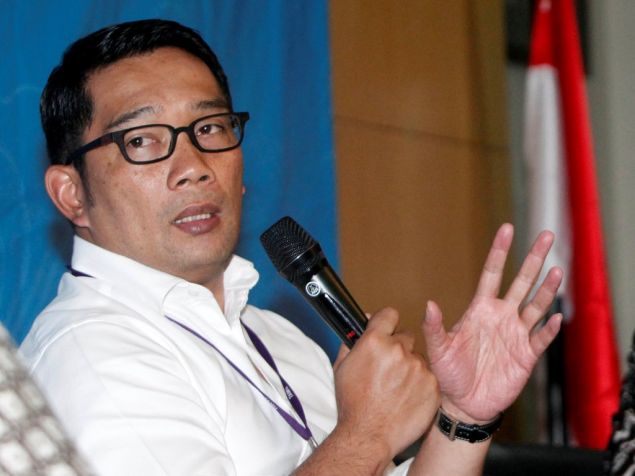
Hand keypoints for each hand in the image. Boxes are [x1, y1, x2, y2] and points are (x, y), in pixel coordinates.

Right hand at [334, 308, 439, 458]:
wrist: (368, 436)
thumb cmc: (352, 404)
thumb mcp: (342, 367)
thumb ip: (352, 341)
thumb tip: (363, 322)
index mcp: (374, 341)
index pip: (389, 314)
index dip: (386, 322)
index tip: (387, 329)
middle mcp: (398, 350)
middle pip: (405, 336)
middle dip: (398, 348)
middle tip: (389, 368)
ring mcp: (418, 367)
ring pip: (418, 358)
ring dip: (410, 368)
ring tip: (396, 388)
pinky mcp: (432, 385)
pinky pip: (429, 377)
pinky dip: (421, 385)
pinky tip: (407, 397)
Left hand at [422, 223, 562, 421]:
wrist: (464, 403)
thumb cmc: (449, 373)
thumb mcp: (438, 349)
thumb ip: (434, 327)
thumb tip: (429, 304)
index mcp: (480, 309)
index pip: (492, 273)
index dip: (499, 252)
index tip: (507, 229)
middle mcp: (501, 316)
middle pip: (521, 282)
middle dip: (533, 260)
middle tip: (547, 236)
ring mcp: (515, 334)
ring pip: (536, 305)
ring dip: (547, 289)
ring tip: (557, 270)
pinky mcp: (526, 355)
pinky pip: (541, 338)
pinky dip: (549, 328)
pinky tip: (555, 317)